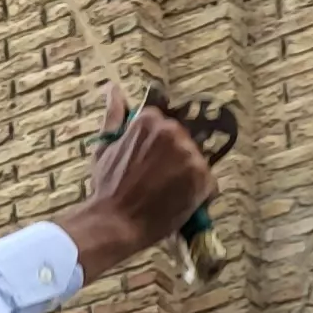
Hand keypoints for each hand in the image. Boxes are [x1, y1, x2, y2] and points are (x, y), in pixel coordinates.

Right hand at [60, 85, 216, 280]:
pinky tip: (177, 202)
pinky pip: (208, 183)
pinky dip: (197, 194)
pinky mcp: (202, 178)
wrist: (113, 223)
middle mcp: (173, 132)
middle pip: (183, 142)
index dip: (157, 147)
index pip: (164, 126)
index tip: (147, 163)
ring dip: (186, 176)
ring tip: (165, 193)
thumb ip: (114, 115)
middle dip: (173, 159)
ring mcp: (190, 155)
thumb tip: (113, 89)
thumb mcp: (105, 147)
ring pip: (195, 162)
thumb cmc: (106, 187)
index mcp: (150, 121)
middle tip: (156, 180)